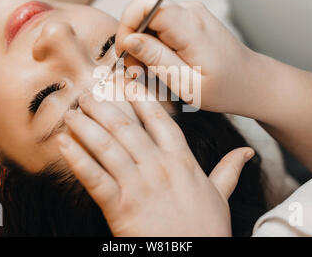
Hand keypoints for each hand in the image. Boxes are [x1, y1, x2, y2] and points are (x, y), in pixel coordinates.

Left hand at [56, 82, 254, 235]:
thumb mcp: (220, 195)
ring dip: (86, 127)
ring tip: (71, 113)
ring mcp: (138, 185)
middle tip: (88, 93)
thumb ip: (229, 169)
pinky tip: (63, 143)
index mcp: (182, 161)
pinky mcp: (120, 206)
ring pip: (107, 147)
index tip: (126, 82)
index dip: (142, 99)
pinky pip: (93, 177)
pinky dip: (76, 158)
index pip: (161, 121)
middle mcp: (158, 167)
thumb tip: (248, 151)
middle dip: (104, 107)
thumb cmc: (205, 229)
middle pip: (127, 128)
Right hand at [116, 0, 256, 113]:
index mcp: (191, 27)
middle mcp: (191, 12)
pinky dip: (154, 43)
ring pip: (149, 18)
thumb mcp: (187, 83)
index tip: (125, 54)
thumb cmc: (225, 89)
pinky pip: (161, 23)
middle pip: (143, 10)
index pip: (146, 5)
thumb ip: (157, 59)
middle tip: (137, 70)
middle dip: (132, 39)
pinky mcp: (191, 19)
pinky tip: (161, 64)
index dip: (127, 26)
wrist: (252, 82)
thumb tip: (129, 40)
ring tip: (150, 71)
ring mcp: (192, 13)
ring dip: (142, 44)